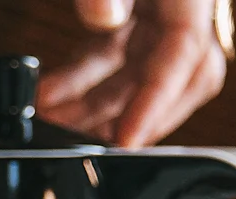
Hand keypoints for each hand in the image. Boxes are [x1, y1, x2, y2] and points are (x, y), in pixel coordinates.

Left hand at [36, 0, 225, 146]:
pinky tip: (50, 97)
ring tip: (52, 124)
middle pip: (173, 81)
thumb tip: (105, 18)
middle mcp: (183, 9)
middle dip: (127, 119)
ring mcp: (158, 14)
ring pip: (135, 74)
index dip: (157, 102)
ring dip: (94, 106)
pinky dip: (83, 79)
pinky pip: (113, 55)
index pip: (185, 54)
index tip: (127, 140)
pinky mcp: (133, 15)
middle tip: (87, 148)